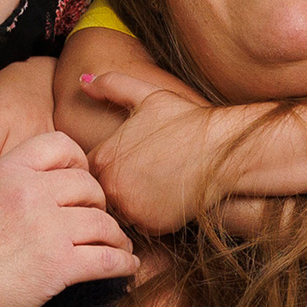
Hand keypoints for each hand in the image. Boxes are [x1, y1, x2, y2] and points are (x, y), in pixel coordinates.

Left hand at [0, 57, 56, 181]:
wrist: (47, 78)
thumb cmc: (7, 89)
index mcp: (0, 117)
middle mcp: (23, 130)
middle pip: (4, 170)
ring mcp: (44, 140)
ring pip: (26, 175)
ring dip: (10, 193)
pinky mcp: (59, 148)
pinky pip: (45, 172)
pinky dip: (32, 185)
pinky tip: (22, 198)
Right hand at [0, 131, 137, 306]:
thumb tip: (21, 185)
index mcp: (5, 170)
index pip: (59, 145)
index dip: (77, 162)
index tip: (80, 181)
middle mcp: (30, 192)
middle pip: (87, 185)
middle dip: (98, 203)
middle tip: (97, 220)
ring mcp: (47, 228)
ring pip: (103, 222)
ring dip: (115, 237)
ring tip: (118, 247)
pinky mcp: (59, 266)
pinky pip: (108, 259)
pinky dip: (123, 264)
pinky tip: (126, 267)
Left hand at [81, 70, 222, 234]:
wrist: (223, 151)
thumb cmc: (187, 121)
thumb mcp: (149, 95)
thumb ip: (111, 85)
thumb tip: (83, 80)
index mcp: (103, 157)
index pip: (89, 171)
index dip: (107, 167)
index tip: (129, 161)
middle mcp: (110, 186)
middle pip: (103, 194)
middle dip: (118, 187)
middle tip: (146, 175)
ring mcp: (130, 209)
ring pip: (122, 212)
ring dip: (134, 204)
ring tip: (159, 185)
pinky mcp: (151, 226)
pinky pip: (143, 226)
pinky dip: (153, 217)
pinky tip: (170, 198)